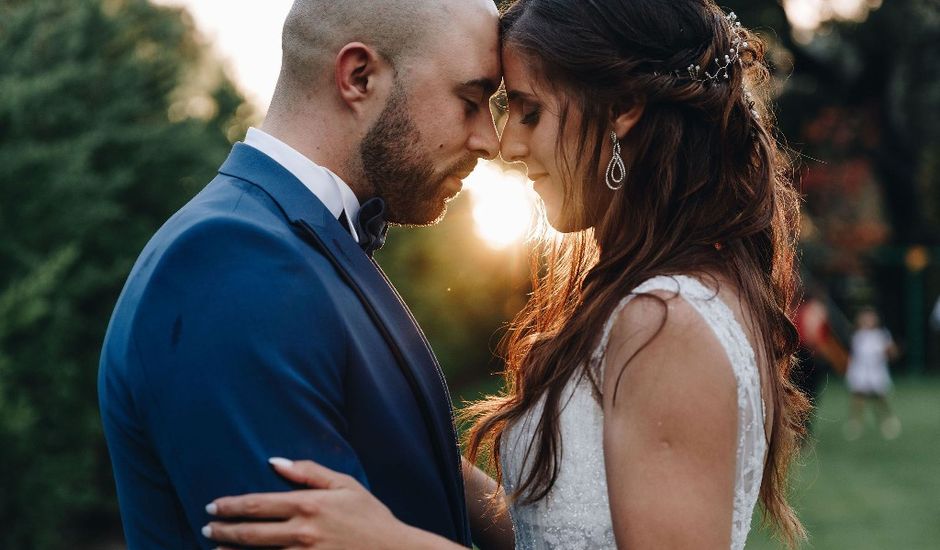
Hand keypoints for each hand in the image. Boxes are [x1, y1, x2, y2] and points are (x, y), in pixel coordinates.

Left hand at [204, 457, 404, 548]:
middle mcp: (301, 532)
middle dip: (222, 529)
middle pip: (249, 532)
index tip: (213, 505)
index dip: (230, 505)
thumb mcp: (345, 485)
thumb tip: (274, 461)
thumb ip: (309, 472)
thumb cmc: (370, 517)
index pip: (257, 504)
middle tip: (206, 526)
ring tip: (214, 549)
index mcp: (308, 505)